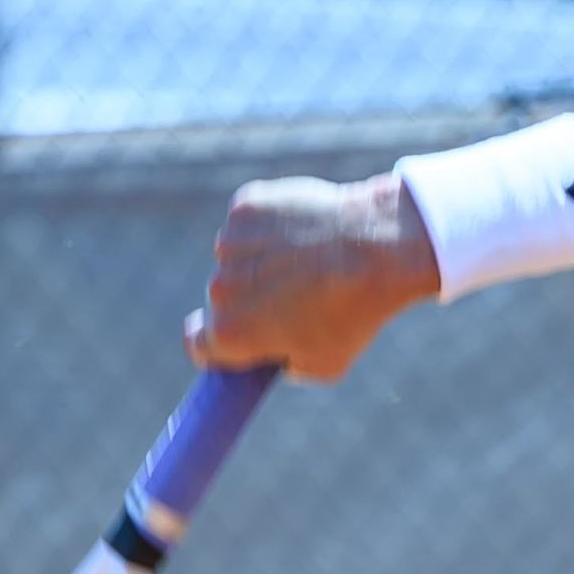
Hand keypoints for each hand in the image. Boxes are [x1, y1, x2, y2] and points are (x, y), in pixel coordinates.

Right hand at [186, 172, 442, 382]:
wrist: (376, 249)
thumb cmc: (353, 313)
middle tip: (291, 296)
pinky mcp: (245, 206)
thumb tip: (282, 356)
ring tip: (306, 260)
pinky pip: (250, 221)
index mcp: (231, 334)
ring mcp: (230, 244)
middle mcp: (220, 289)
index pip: (198, 344)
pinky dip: (270, 224)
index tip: (229, 342)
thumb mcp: (326, 365)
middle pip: (223, 300)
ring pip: (236, 256)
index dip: (213, 346)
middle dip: (248, 300)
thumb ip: (291, 367)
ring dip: (258, 259)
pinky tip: (304, 229)